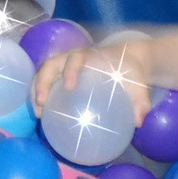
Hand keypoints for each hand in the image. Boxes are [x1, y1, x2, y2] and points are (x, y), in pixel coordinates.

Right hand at [31, 42, 150, 121]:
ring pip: (44, 73)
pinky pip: (47, 81)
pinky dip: (40, 94)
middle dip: (42, 82)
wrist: (127, 60)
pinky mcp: (62, 74)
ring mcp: (65, 65)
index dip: (70, 70)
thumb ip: (141, 101)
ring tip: (37, 112)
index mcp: (91, 56)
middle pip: (51, 65)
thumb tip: (138, 122)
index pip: (76, 58)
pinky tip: (42, 114)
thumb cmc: (130, 71)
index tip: (70, 86)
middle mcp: (73, 57)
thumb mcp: (139, 84)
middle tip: (41, 103)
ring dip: (36, 90)